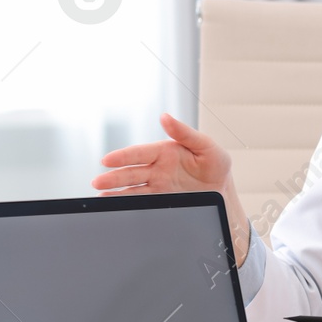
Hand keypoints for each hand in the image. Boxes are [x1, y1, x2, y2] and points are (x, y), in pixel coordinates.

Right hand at [93, 113, 251, 263]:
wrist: (223, 190)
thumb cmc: (215, 163)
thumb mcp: (206, 146)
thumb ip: (185, 133)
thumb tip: (165, 117)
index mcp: (165, 151)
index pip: (140, 153)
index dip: (123, 156)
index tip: (106, 160)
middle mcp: (157, 167)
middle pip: (132, 172)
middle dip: (114, 177)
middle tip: (97, 182)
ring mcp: (157, 184)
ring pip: (132, 188)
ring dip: (115, 192)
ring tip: (100, 196)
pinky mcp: (161, 199)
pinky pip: (141, 201)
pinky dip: (126, 202)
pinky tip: (113, 204)